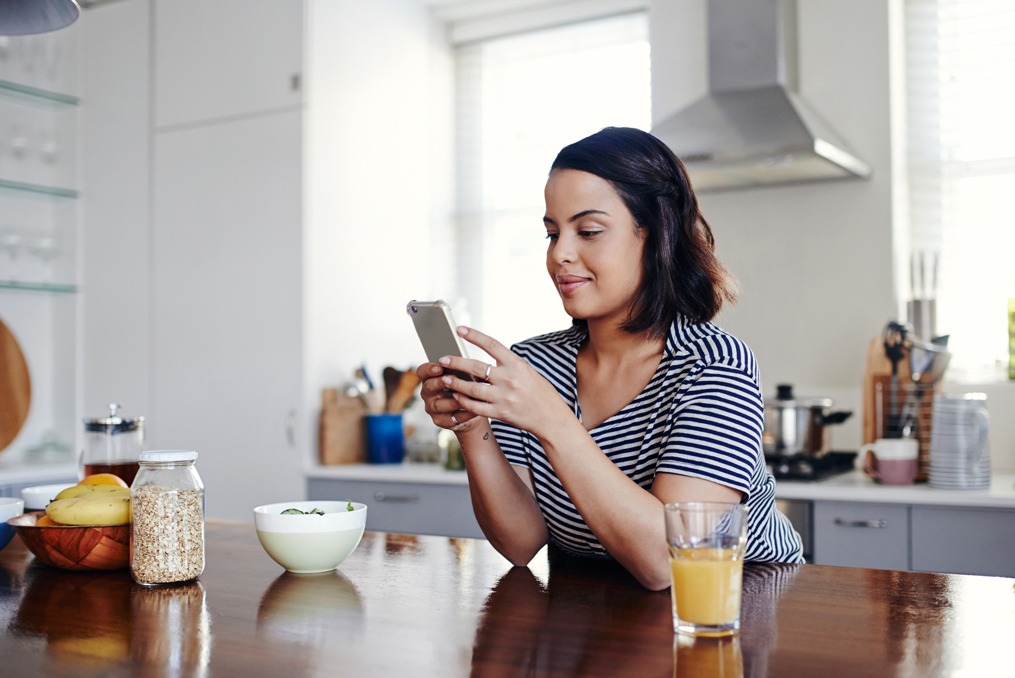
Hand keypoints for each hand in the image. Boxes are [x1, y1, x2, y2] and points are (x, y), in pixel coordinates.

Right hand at [416, 362, 482, 432]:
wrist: (473, 409)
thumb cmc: (466, 389)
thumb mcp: (464, 377)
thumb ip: (462, 371)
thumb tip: (469, 365)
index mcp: (430, 379)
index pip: (422, 371)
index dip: (429, 369)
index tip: (440, 367)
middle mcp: (428, 394)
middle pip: (429, 386)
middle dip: (441, 382)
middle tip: (453, 379)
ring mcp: (432, 408)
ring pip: (439, 404)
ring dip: (453, 400)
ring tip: (466, 396)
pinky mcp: (441, 421)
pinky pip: (451, 418)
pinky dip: (464, 413)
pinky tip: (473, 409)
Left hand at [437, 326, 570, 440]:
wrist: (551, 417)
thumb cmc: (540, 392)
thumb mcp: (527, 372)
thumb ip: (508, 365)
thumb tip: (489, 357)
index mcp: (516, 365)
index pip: (492, 345)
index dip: (474, 335)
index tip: (459, 329)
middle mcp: (509, 379)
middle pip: (476, 367)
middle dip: (456, 362)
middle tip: (443, 359)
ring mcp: (504, 397)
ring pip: (472, 389)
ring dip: (456, 383)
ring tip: (445, 378)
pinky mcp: (500, 413)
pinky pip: (476, 407)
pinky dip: (464, 402)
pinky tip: (456, 397)